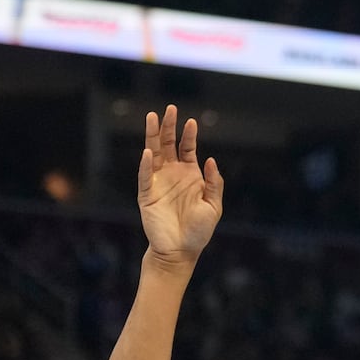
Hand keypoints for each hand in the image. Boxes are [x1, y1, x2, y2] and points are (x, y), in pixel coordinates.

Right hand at [137, 104, 223, 265]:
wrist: (181, 251)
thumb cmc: (199, 230)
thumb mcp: (214, 206)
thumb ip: (214, 183)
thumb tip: (211, 160)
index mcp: (190, 176)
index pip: (188, 149)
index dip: (189, 135)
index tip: (191, 121)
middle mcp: (172, 175)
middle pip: (169, 145)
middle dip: (168, 127)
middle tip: (169, 109)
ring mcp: (158, 182)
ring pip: (154, 154)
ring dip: (152, 136)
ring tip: (151, 117)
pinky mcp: (146, 195)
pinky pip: (144, 176)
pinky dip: (145, 164)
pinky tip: (148, 151)